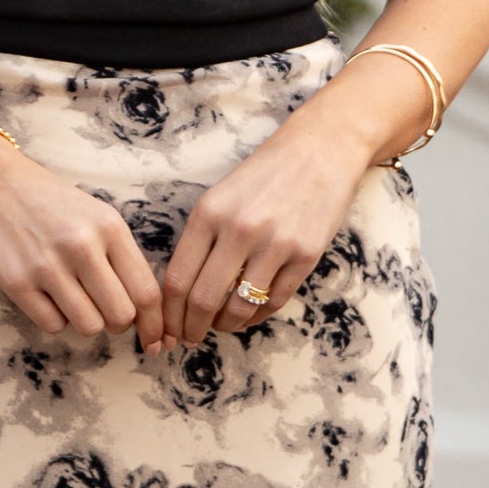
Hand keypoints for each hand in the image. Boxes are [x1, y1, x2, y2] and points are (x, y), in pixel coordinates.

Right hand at [0, 137, 163, 343]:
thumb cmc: (46, 200)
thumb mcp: (93, 214)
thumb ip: (118, 255)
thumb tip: (142, 309)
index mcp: (109, 227)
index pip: (146, 292)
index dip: (154, 325)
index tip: (155, 341)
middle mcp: (82, 246)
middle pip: (121, 316)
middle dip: (118, 324)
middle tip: (106, 313)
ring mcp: (48, 266)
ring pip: (90, 326)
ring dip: (86, 322)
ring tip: (73, 300)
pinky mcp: (17, 283)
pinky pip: (53, 325)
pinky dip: (55, 319)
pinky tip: (46, 295)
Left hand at [160, 88, 382, 344]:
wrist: (320, 150)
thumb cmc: (263, 175)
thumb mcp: (220, 196)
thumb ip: (200, 239)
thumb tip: (180, 293)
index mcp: (209, 213)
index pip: (177, 279)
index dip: (168, 314)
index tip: (168, 328)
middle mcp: (239, 229)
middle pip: (203, 301)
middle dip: (191, 329)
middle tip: (190, 338)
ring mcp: (275, 244)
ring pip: (239, 308)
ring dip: (226, 326)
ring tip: (221, 325)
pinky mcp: (306, 255)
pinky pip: (274, 302)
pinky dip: (257, 316)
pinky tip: (250, 314)